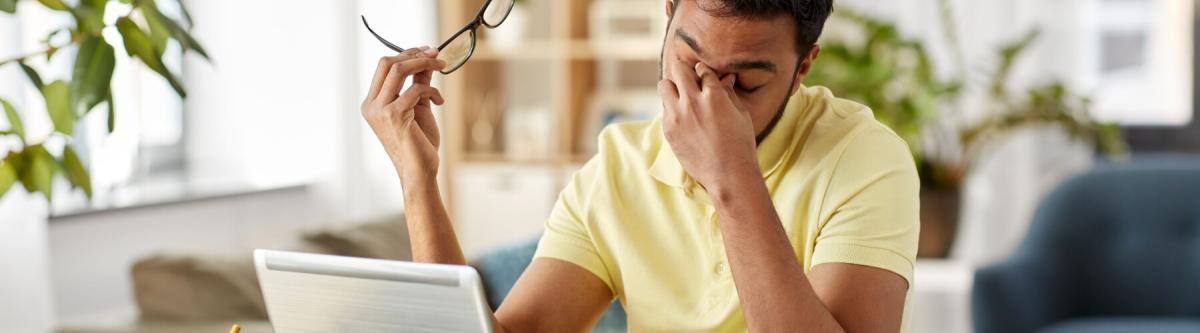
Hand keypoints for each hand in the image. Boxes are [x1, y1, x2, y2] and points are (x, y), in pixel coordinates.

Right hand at [361, 46, 446, 180]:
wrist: (419, 169)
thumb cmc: (418, 142)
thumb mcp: (418, 106)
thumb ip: (418, 83)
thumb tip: (425, 61)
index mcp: (372, 102)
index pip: (383, 66)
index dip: (406, 54)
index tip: (427, 51)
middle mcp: (371, 105)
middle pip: (388, 63)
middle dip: (414, 54)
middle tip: (436, 54)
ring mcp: (380, 110)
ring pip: (399, 70)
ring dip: (424, 64)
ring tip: (441, 66)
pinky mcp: (395, 115)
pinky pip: (416, 89)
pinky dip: (432, 91)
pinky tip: (439, 102)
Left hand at [658, 60, 759, 191]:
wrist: (728, 175)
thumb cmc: (740, 145)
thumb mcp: (741, 115)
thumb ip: (729, 93)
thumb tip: (726, 77)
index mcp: (714, 95)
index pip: (702, 69)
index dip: (703, 71)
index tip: (704, 75)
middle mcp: (692, 102)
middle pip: (678, 70)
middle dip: (685, 71)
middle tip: (689, 80)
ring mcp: (677, 116)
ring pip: (663, 86)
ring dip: (672, 87)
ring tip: (681, 96)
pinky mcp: (669, 130)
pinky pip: (664, 109)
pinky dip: (671, 108)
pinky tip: (682, 118)